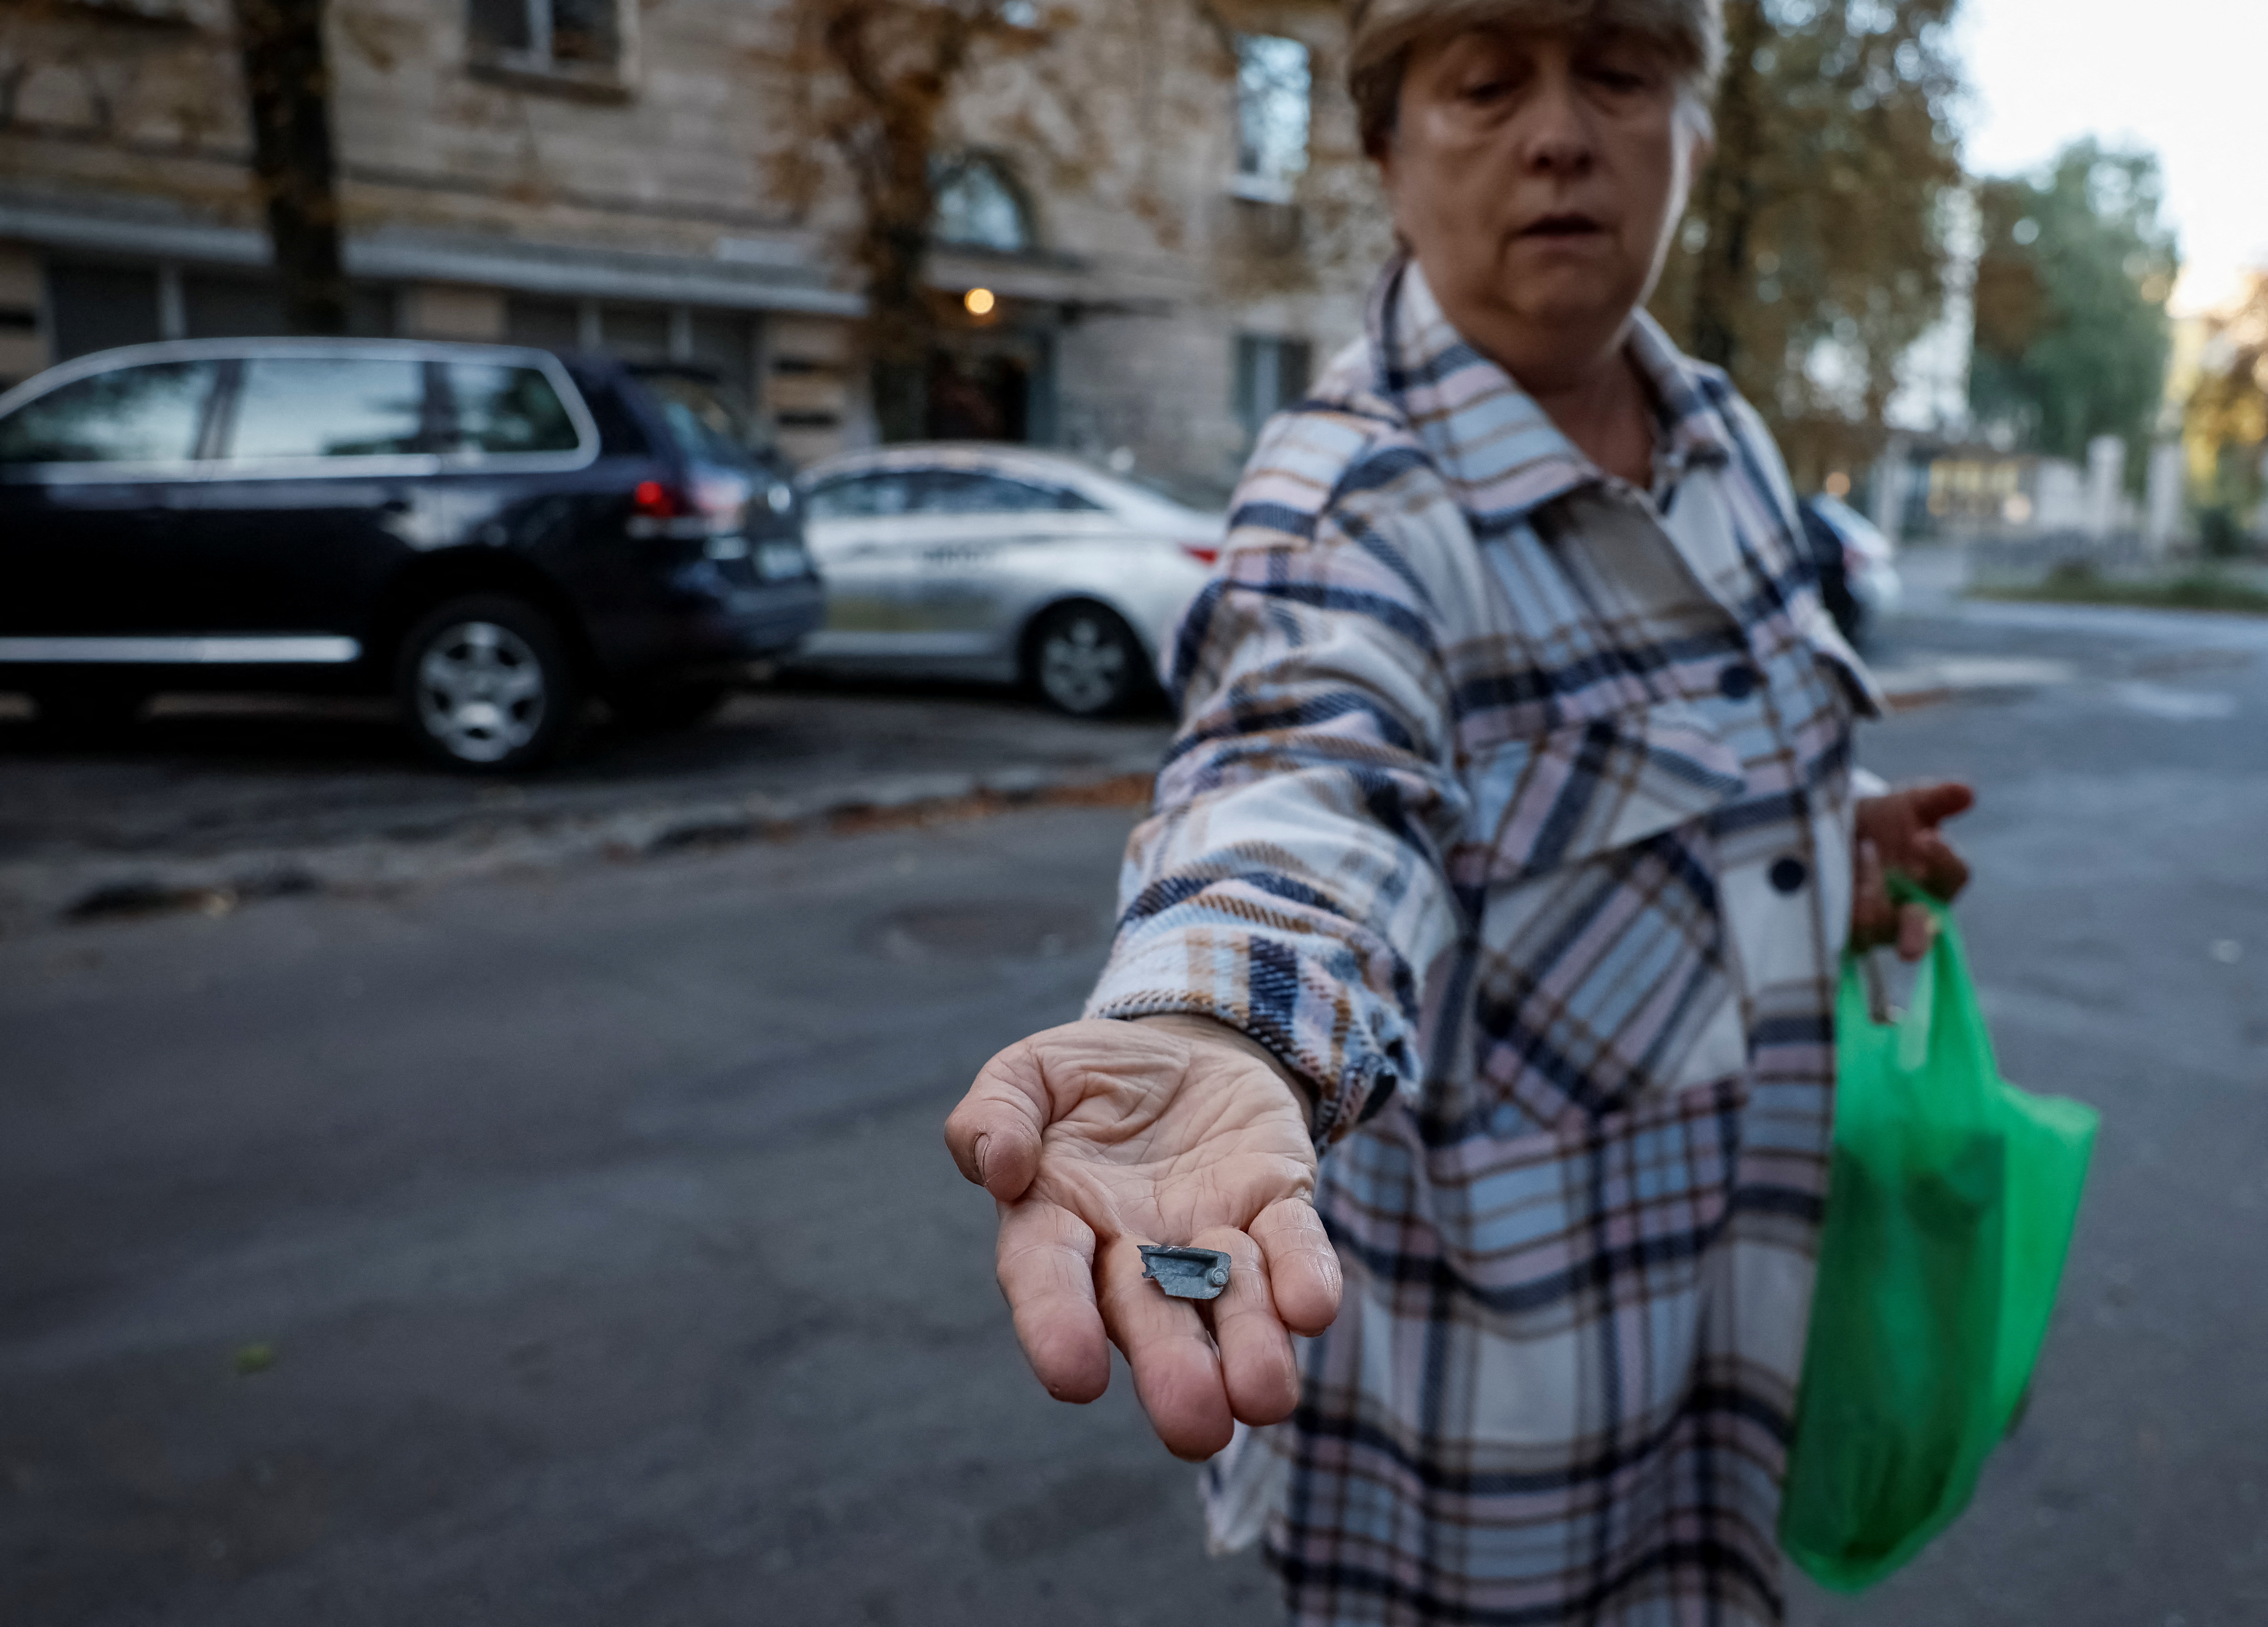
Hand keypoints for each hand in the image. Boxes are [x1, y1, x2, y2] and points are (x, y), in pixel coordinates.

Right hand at [944, 1017, 1341, 1460]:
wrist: (1186, 1049)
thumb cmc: (1091, 1078)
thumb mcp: (1030, 1073)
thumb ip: (998, 1112)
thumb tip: (1001, 1166)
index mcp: (1056, 1223)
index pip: (1047, 1280)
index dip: (1057, 1326)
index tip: (1075, 1375)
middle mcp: (1135, 1252)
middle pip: (1150, 1318)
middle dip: (1174, 1371)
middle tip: (1196, 1427)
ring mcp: (1210, 1235)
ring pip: (1229, 1302)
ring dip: (1251, 1348)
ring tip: (1266, 1396)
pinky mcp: (1276, 1205)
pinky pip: (1295, 1246)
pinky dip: (1304, 1277)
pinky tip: (1312, 1309)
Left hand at [1852, 780, 1974, 960]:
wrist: (1839, 829)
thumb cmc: (1885, 821)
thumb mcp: (1907, 804)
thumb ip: (1937, 798)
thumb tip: (1967, 791)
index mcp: (1938, 878)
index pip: (1953, 873)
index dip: (1943, 858)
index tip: (1926, 838)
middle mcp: (1912, 911)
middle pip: (1920, 932)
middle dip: (1915, 938)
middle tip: (1909, 949)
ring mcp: (1878, 926)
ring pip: (1873, 926)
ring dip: (1864, 896)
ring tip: (1853, 856)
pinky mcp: (1843, 934)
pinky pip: (1840, 933)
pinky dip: (1834, 909)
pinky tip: (1826, 886)